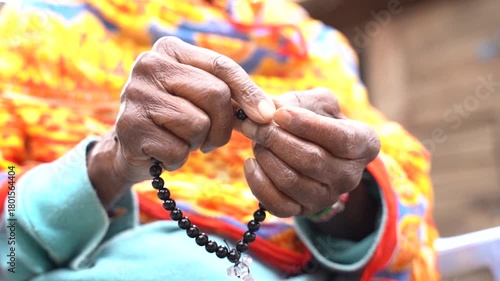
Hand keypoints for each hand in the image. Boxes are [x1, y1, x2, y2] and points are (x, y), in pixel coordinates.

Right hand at [87, 37, 275, 207]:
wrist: (133, 147)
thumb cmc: (175, 120)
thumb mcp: (200, 97)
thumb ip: (230, 95)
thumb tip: (268, 112)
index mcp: (170, 50)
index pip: (221, 66)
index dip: (249, 92)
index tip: (266, 115)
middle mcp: (149, 65)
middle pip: (215, 94)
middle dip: (222, 125)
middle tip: (210, 138)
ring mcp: (136, 94)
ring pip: (198, 124)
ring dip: (197, 142)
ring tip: (180, 139)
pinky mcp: (130, 127)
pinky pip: (179, 149)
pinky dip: (178, 158)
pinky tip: (163, 151)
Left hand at [239, 88, 380, 216]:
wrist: (315, 150)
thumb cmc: (318, 120)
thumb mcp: (317, 102)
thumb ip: (298, 101)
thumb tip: (271, 108)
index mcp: (364, 144)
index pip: (339, 138)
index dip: (307, 125)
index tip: (280, 114)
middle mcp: (351, 176)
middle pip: (311, 160)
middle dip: (277, 139)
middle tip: (255, 124)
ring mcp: (328, 197)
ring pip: (291, 181)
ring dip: (266, 158)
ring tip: (255, 140)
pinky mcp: (304, 211)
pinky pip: (277, 204)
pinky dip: (258, 182)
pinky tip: (252, 163)